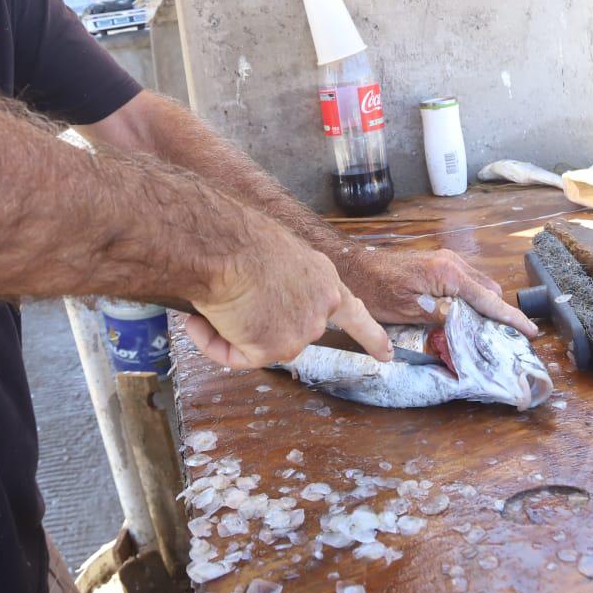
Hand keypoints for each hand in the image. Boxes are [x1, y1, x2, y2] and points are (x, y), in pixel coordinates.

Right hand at [181, 219, 391, 369]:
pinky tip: (205, 316)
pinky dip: (213, 340)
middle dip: (255, 324)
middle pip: (287, 332)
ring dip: (228, 327)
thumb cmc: (240, 237)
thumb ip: (281, 283)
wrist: (225, 246)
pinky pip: (234, 356)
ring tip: (217, 296)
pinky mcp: (274, 350)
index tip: (387, 354)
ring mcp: (301, 331)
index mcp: (323, 278)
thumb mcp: (276, 256)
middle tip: (228, 300)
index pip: (353, 312)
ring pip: (255, 344)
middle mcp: (321, 308)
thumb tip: (254, 300)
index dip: (370, 335)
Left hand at [336, 245, 539, 337]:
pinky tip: (463, 316)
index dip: (511, 318)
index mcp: (448, 273)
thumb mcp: (407, 310)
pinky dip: (472, 299)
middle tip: (500, 339)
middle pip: (490, 291)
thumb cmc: (375, 289)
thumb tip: (467, 324)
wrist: (354, 267)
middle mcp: (453, 263)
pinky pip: (467, 282)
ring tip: (483, 332)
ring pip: (480, 286)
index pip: (489, 300)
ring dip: (484, 307)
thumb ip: (441, 315)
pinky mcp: (439, 264)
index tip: (530, 331)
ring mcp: (447, 261)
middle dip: (498, 314)